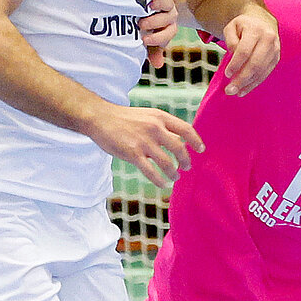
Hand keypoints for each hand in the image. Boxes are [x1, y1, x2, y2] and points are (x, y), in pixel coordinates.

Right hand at [85, 103, 205, 187]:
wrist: (100, 117)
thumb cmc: (125, 119)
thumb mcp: (148, 116)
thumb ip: (163, 128)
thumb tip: (180, 141)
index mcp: (160, 118)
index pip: (185, 129)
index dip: (196, 141)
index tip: (201, 150)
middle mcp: (155, 128)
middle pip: (179, 148)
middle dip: (185, 160)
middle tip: (187, 167)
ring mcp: (144, 141)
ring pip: (167, 162)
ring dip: (173, 173)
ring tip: (175, 177)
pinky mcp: (133, 153)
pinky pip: (151, 171)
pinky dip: (159, 180)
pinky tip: (163, 183)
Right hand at [137, 0, 182, 67]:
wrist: (142, 1)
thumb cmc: (143, 25)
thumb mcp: (147, 37)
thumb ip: (152, 50)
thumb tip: (158, 65)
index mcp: (167, 28)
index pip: (168, 34)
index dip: (158, 39)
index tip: (144, 40)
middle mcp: (169, 15)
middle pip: (169, 19)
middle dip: (156, 23)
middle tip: (141, 24)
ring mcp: (167, 1)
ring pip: (168, 4)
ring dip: (159, 5)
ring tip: (148, 6)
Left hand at [218, 5, 279, 96]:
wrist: (263, 22)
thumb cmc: (244, 26)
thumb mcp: (232, 27)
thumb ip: (230, 40)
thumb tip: (233, 56)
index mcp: (256, 30)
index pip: (245, 51)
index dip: (236, 64)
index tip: (227, 74)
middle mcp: (268, 40)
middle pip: (255, 63)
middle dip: (242, 79)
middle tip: (230, 90)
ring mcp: (274, 50)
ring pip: (261, 71)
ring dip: (248, 84)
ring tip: (236, 93)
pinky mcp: (276, 58)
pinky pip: (265, 73)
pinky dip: (255, 83)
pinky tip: (245, 90)